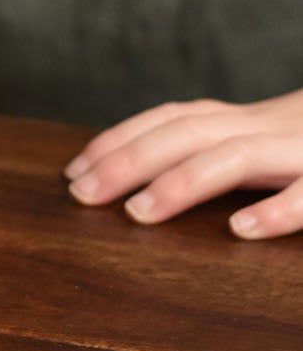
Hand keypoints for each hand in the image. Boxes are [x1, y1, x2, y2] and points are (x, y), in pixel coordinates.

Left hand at [65, 89, 302, 237]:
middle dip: (128, 159)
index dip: (117, 138)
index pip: (168, 118)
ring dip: (182, 182)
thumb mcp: (257, 140)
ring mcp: (301, 150)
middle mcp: (264, 126)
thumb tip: (133, 174)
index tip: (72, 171)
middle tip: (82, 194)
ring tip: (139, 213)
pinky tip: (241, 232)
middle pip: (185, 132)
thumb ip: (210, 148)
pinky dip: (277, 210)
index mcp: (241, 119)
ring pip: (236, 157)